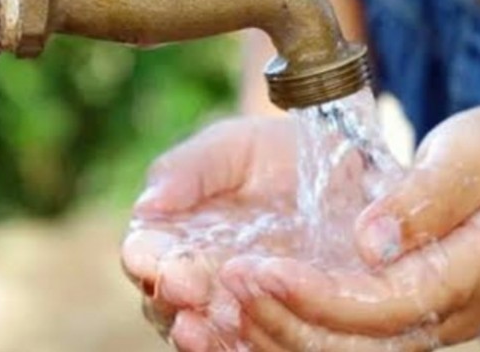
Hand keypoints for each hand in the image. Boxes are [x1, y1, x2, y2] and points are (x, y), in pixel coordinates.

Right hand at [121, 116, 301, 350]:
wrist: (334, 166)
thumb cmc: (269, 152)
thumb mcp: (231, 147)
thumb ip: (189, 169)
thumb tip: (147, 205)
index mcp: (170, 237)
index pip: (145, 255)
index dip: (150, 260)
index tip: (166, 261)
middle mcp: (193, 280)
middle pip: (169, 302)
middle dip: (176, 298)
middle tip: (191, 289)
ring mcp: (234, 305)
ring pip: (208, 330)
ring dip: (209, 331)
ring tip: (216, 319)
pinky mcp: (277, 321)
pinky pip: (256, 344)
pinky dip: (250, 344)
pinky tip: (252, 339)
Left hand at [221, 106, 479, 350]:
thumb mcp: (476, 154)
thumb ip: (429, 196)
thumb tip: (371, 241)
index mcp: (474, 271)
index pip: (390, 304)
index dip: (323, 297)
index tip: (261, 270)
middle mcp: (445, 313)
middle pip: (357, 345)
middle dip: (284, 322)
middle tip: (225, 284)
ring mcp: (420, 320)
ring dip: (274, 335)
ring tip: (216, 305)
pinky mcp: (394, 314)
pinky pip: (336, 338)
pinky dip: (285, 329)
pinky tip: (238, 312)